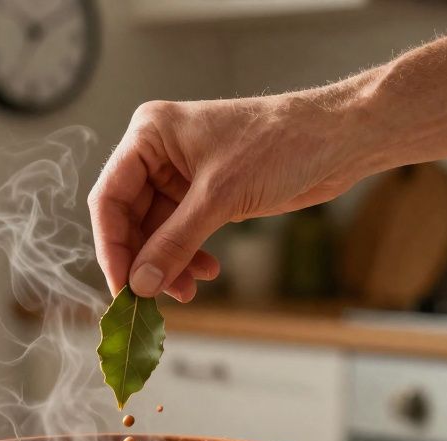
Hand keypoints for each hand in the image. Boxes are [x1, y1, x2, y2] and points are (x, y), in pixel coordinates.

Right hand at [88, 88, 368, 300]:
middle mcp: (159, 153)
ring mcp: (182, 175)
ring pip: (156, 233)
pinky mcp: (206, 195)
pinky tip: (207, 272)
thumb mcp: (219, 197)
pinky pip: (182, 235)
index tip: (122, 288)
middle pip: (130, 219)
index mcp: (149, 135)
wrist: (337, 139)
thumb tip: (140, 284)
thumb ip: (174, 243)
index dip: (112, 247)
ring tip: (187, 291)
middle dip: (144, 260)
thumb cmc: (280, 144)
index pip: (109, 197)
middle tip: (152, 299)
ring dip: (169, 265)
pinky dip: (189, 257)